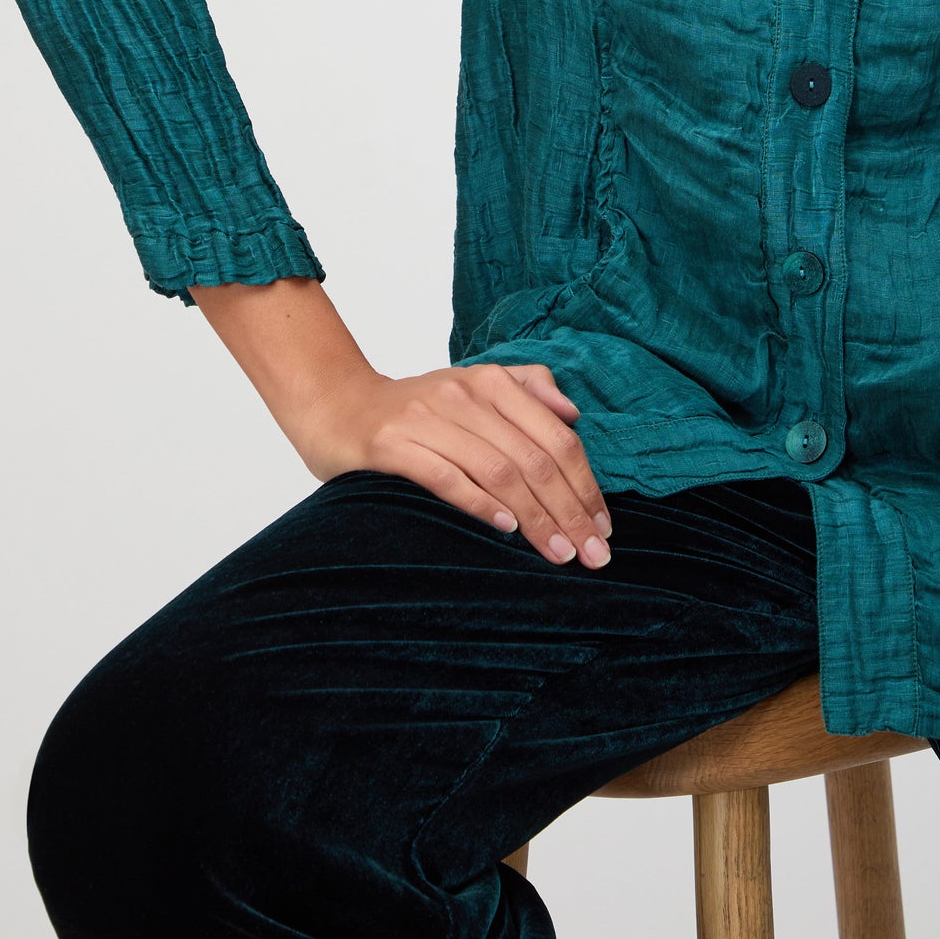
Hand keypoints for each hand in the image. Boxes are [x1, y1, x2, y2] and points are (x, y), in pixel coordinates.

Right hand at [189, 279, 614, 571]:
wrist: (336, 404)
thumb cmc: (415, 409)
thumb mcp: (473, 388)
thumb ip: (527, 389)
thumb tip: (573, 412)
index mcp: (493, 383)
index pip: (556, 438)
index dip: (585, 485)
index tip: (603, 529)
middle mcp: (465, 395)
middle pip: (534, 458)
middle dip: (570, 510)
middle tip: (592, 555)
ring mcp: (428, 418)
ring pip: (499, 470)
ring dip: (535, 516)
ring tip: (559, 553)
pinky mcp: (391, 444)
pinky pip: (446, 476)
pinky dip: (480, 503)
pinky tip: (505, 529)